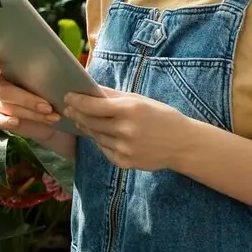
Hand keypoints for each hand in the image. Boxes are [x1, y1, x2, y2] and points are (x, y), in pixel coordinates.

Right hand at [0, 56, 60, 144]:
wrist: (48, 118)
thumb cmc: (46, 94)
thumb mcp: (46, 83)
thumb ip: (42, 76)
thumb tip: (52, 71)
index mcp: (6, 71)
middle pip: (4, 90)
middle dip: (28, 100)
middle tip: (47, 107)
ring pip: (6, 106)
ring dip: (29, 113)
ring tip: (49, 117)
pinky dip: (6, 121)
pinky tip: (16, 122)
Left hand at [64, 89, 201, 171]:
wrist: (183, 144)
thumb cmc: (162, 117)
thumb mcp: (140, 100)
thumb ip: (114, 96)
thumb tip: (91, 89)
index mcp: (130, 110)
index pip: (93, 105)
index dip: (77, 101)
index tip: (68, 96)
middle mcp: (125, 130)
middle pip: (89, 121)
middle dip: (76, 113)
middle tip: (69, 108)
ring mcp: (124, 149)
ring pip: (95, 136)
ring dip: (86, 127)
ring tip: (82, 119)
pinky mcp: (124, 162)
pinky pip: (104, 149)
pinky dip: (100, 141)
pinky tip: (101, 133)